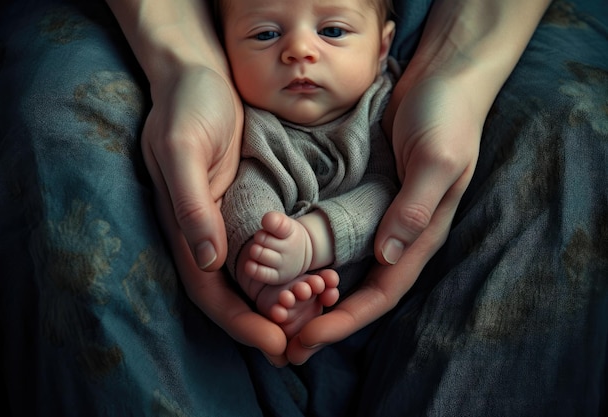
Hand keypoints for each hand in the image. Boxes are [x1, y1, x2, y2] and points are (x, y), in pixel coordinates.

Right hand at [142, 66, 288, 365]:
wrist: (198, 77)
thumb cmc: (187, 107)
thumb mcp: (184, 149)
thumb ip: (191, 204)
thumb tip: (209, 261)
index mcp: (184, 228)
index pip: (210, 290)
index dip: (240, 321)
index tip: (275, 344)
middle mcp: (204, 233)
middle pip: (233, 294)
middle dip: (263, 323)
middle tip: (300, 348)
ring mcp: (224, 222)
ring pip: (251, 278)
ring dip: (280, 302)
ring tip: (315, 316)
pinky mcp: (245, 208)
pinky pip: (265, 251)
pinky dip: (287, 271)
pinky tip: (313, 279)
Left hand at [287, 72, 480, 364]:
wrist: (442, 79)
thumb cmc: (446, 116)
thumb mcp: (436, 159)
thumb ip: (415, 206)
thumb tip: (389, 256)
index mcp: (422, 234)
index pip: (383, 292)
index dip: (347, 319)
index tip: (310, 339)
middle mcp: (403, 234)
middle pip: (363, 291)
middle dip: (328, 320)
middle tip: (288, 345)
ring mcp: (385, 217)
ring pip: (351, 271)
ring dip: (319, 296)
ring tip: (284, 315)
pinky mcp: (370, 198)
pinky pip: (342, 238)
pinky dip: (318, 258)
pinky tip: (293, 267)